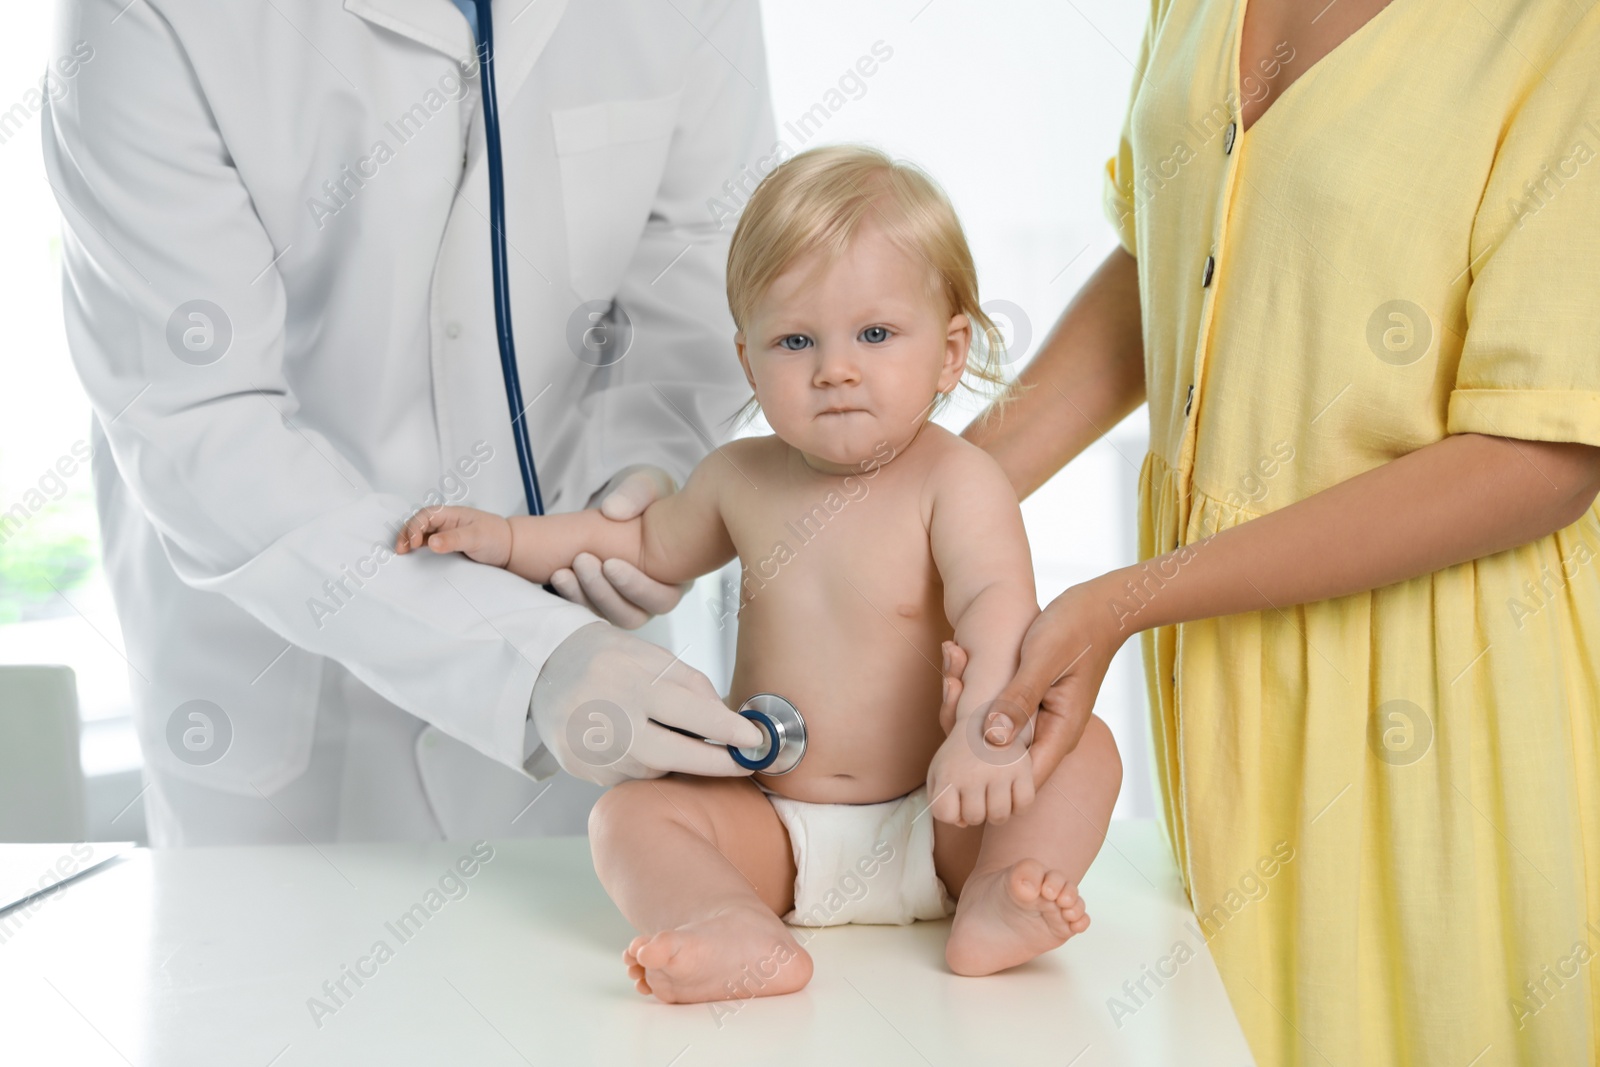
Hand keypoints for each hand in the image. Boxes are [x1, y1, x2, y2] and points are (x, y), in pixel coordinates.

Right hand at [394, 505, 511, 567]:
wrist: (509, 548)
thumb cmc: (496, 536)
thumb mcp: (476, 537)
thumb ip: (454, 539)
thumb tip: (431, 542)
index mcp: (451, 514)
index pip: (426, 516)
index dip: (415, 527)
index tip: (413, 543)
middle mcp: (446, 523)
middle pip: (418, 524)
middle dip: (407, 534)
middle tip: (401, 550)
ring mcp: (445, 534)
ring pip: (421, 534)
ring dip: (410, 542)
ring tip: (403, 553)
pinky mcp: (447, 547)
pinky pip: (428, 546)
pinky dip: (418, 550)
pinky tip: (414, 558)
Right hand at [529, 621, 765, 787]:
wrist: (544, 667)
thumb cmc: (610, 658)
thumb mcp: (652, 656)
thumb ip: (693, 686)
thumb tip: (731, 724)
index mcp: (627, 679)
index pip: (689, 711)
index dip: (727, 730)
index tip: (756, 740)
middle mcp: (606, 717)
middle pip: (674, 753)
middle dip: (716, 763)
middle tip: (744, 763)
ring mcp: (591, 748)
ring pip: (654, 766)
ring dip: (676, 757)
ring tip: (671, 733)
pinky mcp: (581, 769)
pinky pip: (631, 775)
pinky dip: (645, 762)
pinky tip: (638, 742)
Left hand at [550, 464, 693, 627]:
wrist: (626, 507)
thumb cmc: (646, 499)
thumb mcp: (647, 485)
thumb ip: (636, 493)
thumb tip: (613, 511)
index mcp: (676, 574)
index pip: (664, 598)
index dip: (637, 588)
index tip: (610, 563)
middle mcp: (655, 595)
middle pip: (634, 615)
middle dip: (604, 593)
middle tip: (582, 561)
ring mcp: (628, 603)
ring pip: (607, 618)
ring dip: (584, 597)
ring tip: (563, 572)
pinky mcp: (604, 602)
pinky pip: (588, 612)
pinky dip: (572, 597)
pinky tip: (557, 575)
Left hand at [925, 721, 1034, 827]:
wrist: (984, 717)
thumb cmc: (960, 754)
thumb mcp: (939, 770)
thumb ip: (941, 800)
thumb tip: (962, 823)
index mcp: (948, 771)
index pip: (945, 813)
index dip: (951, 811)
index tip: (955, 796)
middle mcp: (973, 771)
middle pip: (974, 817)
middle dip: (974, 812)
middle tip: (977, 793)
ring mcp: (999, 770)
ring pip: (999, 816)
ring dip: (996, 811)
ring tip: (992, 794)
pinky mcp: (1022, 767)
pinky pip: (1024, 805)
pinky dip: (1018, 805)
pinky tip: (1011, 792)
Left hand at [970, 579, 1126, 789]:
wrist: (1098, 607)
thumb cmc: (1074, 628)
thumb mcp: (1043, 659)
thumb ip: (1020, 698)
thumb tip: (993, 738)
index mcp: (1060, 733)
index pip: (1022, 780)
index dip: (987, 777)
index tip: (957, 750)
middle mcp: (1051, 734)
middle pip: (1001, 762)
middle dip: (967, 738)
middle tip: (951, 689)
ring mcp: (1041, 721)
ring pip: (995, 737)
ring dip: (966, 713)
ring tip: (953, 674)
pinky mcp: (1030, 705)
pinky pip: (997, 715)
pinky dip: (974, 699)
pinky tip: (959, 671)